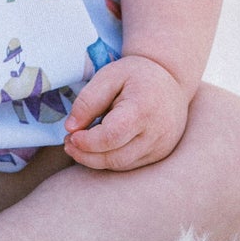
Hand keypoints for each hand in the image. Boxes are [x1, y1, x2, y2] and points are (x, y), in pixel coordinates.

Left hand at [62, 54, 188, 171]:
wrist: (171, 79)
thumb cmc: (136, 75)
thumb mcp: (108, 76)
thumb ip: (88, 101)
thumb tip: (70, 128)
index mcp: (142, 109)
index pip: (112, 136)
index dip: (87, 141)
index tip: (71, 135)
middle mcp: (156, 132)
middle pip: (115, 157)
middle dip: (86, 155)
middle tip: (68, 143)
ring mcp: (161, 146)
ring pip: (121, 165)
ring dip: (95, 160)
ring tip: (79, 145)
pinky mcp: (160, 154)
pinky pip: (130, 164)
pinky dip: (110, 159)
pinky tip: (99, 147)